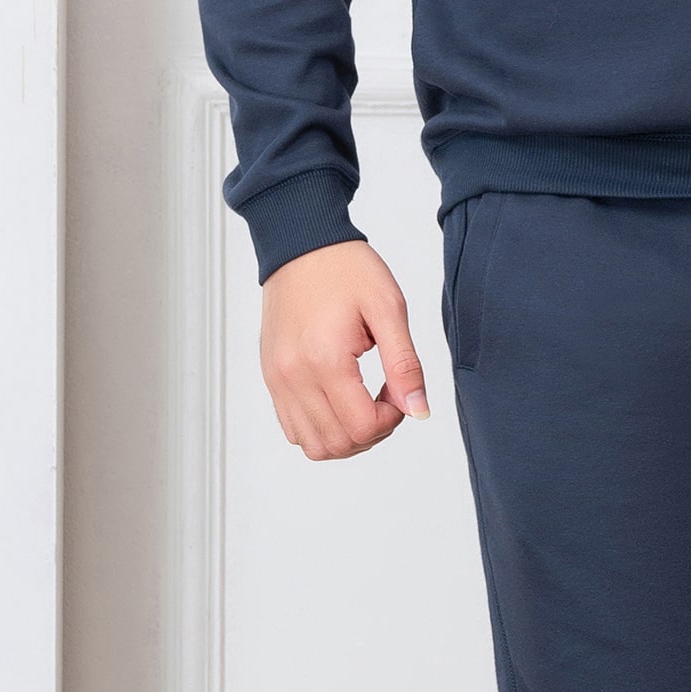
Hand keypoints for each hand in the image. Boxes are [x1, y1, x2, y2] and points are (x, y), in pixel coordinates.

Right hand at [259, 241, 427, 460]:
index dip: (392, 420)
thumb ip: (405, 366)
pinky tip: (341, 401)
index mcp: (324, 359)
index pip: (362, 427)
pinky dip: (321, 429)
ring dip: (347, 437)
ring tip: (363, 403)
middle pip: (338, 444)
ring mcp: (277, 380)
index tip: (398, 391)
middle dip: (372, 431)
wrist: (301, 245)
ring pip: (313, 445)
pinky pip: (293, 428)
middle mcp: (293, 376)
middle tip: (386, 397)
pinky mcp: (271, 378)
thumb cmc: (345, 269)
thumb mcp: (388, 309)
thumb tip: (419, 411)